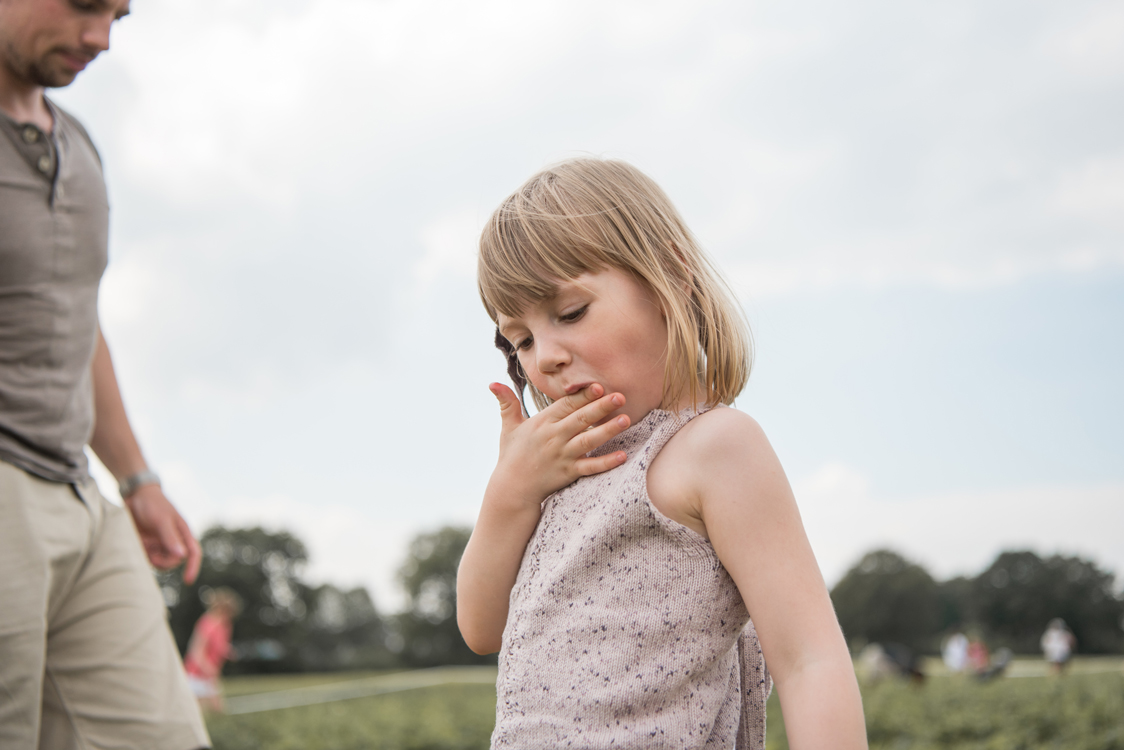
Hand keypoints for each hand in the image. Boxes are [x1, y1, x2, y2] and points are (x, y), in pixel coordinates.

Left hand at [123, 484, 202, 584]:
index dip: (192, 567)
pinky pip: (147, 558)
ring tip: (143, 544)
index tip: (188, 581)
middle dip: (163, 561)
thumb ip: (170, 538)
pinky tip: (138, 542)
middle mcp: (173, 540)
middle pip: (174, 561)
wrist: (134, 496)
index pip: (193, 553)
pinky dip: (142, 554)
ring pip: (160, 562)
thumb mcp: (162, 520)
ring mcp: (160, 543)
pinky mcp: (147, 545)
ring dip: (151, 557)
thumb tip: (182, 556)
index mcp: (182, 533)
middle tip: (151, 554)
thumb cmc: (152, 504)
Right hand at [488, 382, 630, 504]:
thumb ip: (507, 403)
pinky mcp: (568, 473)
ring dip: (608, 430)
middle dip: (600, 407)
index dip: (582, 396)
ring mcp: (562, 456)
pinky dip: (606, 462)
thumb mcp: (508, 427)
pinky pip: (590, 467)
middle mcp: (554, 438)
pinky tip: (622, 455)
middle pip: (580, 420)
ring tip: (626, 420)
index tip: (599, 386)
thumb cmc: (512, 455)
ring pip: (588, 441)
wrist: (511, 489)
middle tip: (620, 396)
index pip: (565, 405)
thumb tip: (492, 383)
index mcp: (542, 423)